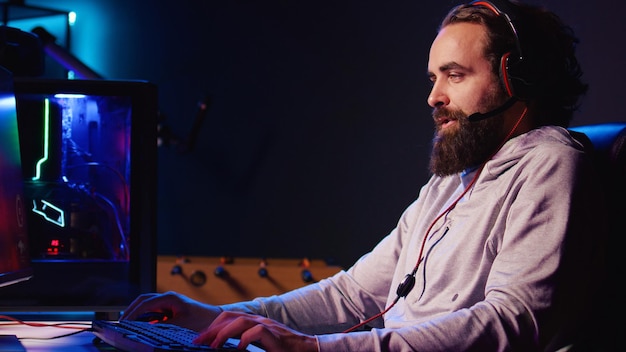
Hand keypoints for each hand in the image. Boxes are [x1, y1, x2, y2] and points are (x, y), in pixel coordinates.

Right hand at [121, 291, 220, 331]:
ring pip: (146, 304)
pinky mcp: (170, 308)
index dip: (132, 313)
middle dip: (130, 310)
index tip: (123, 323)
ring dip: (136, 313)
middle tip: (121, 323)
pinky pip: (153, 310)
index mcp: (169, 298)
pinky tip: (140, 325)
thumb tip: (147, 329)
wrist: (215, 318)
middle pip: (143, 300)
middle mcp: (167, 297)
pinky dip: (144, 316)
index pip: (145, 303)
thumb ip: (163, 326)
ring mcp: (168, 302)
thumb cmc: (202, 320)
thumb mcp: (182, 325)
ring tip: (127, 324)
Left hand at [194, 311, 318, 351]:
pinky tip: (239, 348)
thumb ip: (246, 344)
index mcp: (254, 322)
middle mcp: (259, 320)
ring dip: (224, 332)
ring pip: (241, 321)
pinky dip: (245, 339)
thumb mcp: (261, 346)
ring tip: (213, 345)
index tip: (200, 337)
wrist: (307, 349)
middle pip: (231, 316)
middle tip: (199, 340)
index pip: (229, 317)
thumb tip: (229, 348)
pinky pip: (257, 332)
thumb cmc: (285, 350)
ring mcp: (268, 326)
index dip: (213, 326)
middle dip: (213, 328)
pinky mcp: (276, 335)